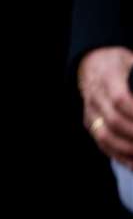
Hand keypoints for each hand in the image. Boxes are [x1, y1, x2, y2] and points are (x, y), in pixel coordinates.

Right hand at [78, 46, 132, 164]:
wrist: (92, 63)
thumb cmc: (119, 64)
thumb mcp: (132, 61)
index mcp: (107, 77)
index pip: (120, 100)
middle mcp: (94, 96)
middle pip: (113, 121)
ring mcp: (90, 111)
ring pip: (104, 136)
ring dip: (128, 149)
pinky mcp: (89, 123)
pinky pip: (101, 144)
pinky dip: (119, 157)